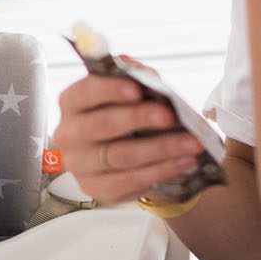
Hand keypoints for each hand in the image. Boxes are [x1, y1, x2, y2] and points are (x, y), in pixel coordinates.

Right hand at [52, 72, 201, 205]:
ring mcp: (80, 165)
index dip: (110, 90)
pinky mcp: (96, 188)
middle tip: (170, 116)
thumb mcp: (127, 95)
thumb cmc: (124, 117)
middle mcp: (69, 134)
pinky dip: (161, 171)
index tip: (137, 89)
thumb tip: (142, 72)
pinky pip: (131, 180)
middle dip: (138, 118)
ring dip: (161, 148)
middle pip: (103, 125)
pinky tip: (183, 162)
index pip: (85, 93)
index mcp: (72, 103)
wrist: (122, 156)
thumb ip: (134, 80)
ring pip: (122, 156)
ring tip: (191, 142)